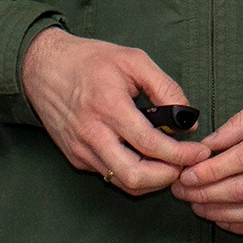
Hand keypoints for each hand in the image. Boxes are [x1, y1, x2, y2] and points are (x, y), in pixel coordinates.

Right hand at [21, 28, 211, 195]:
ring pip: (122, 181)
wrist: (43, 67)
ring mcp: (81, 149)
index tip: (200, 152)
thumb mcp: (133, 60)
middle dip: (167, 177)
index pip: (150, 144)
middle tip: (185, 165)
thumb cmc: (90, 60)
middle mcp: (92, 133)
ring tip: (169, 163)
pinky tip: (144, 157)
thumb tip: (187, 119)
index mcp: (108, 105)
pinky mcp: (75, 157)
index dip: (181, 154)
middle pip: (135, 176)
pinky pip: (109, 174)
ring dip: (151, 179)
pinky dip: (132, 172)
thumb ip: (165, 87)